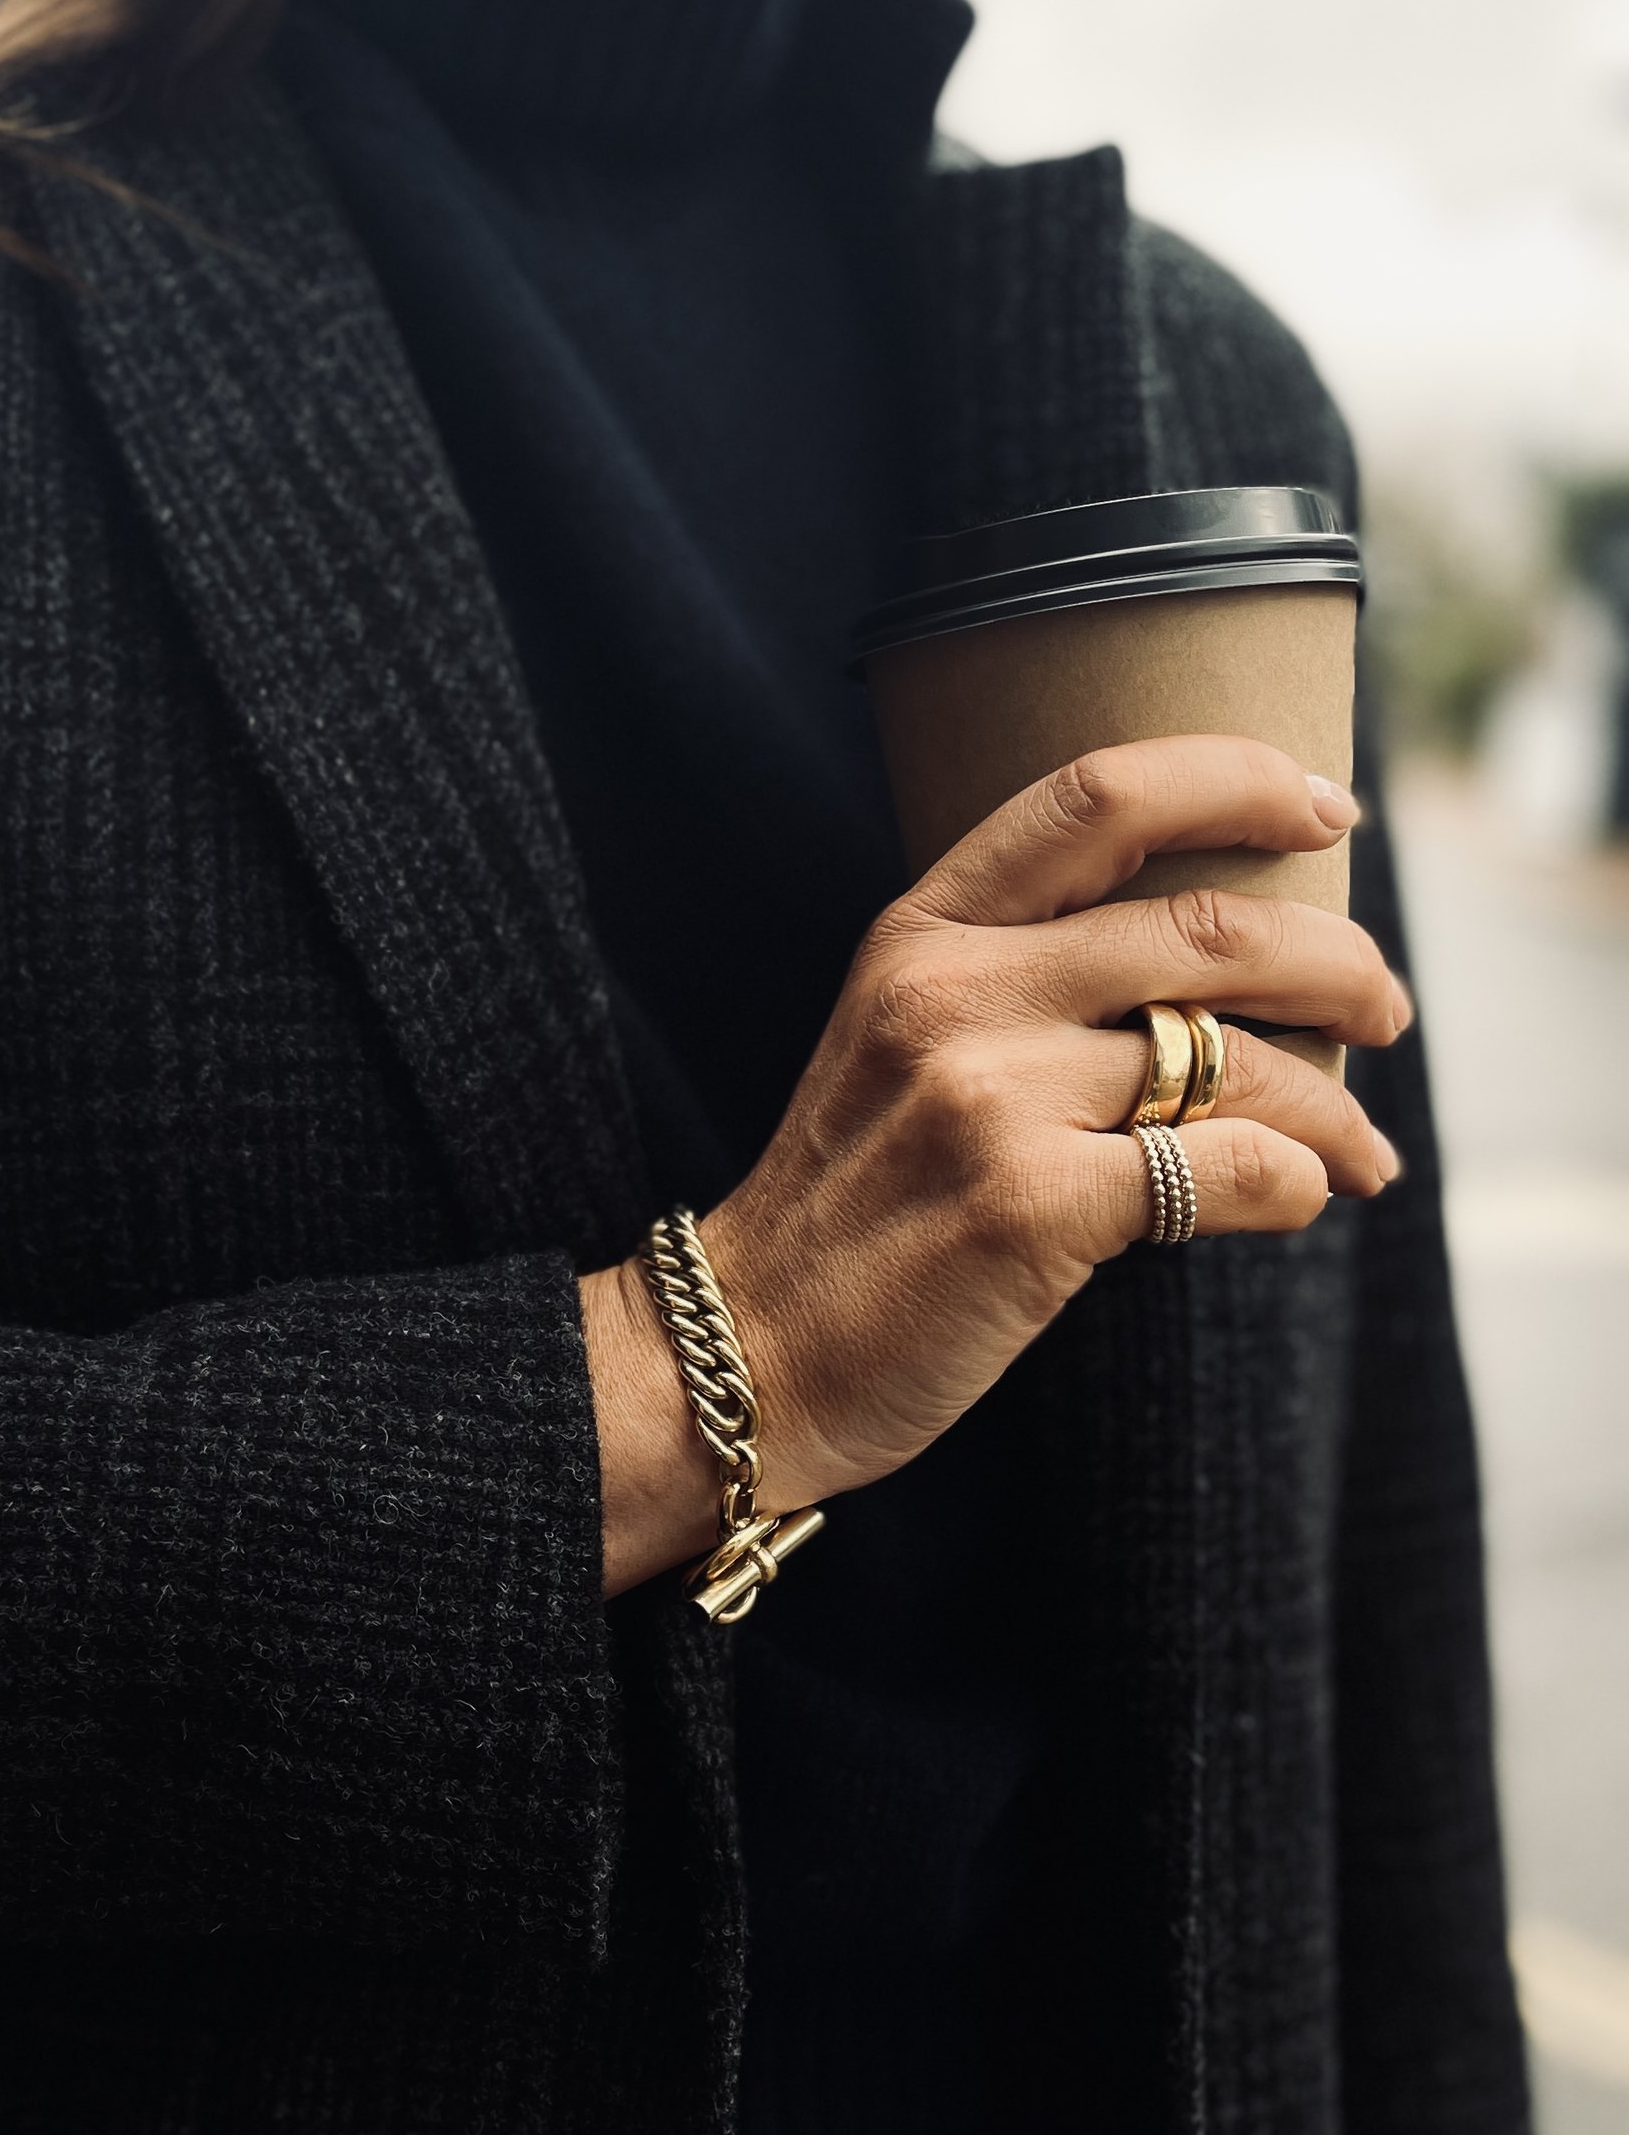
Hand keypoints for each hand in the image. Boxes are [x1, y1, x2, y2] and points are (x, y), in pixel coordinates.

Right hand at [585, 736, 1409, 1592]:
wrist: (749, 1353)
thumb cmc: (852, 1207)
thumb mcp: (900, 1044)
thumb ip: (1019, 983)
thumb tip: (1215, 973)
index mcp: (922, 933)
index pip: (1096, 797)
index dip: (1236, 780)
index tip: (1326, 810)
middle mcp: (953, 993)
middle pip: (1204, 927)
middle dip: (1338, 964)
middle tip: (1385, 1006)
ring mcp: (987, 1097)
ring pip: (1234, 1059)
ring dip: (1336, 1104)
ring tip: (1366, 1146)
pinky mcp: (1027, 1205)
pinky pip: (1226, 1169)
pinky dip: (1295, 1184)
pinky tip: (1297, 1202)